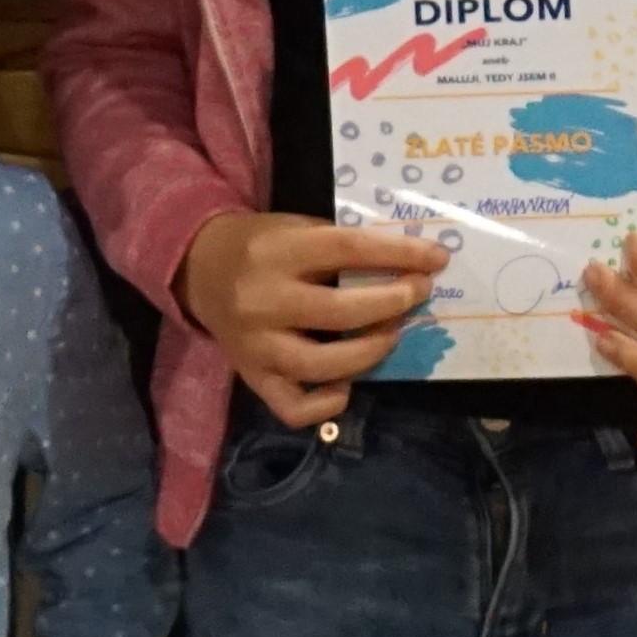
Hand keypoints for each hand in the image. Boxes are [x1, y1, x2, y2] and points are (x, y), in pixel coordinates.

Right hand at [181, 208, 448, 428]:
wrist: (199, 269)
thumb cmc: (262, 246)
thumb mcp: (297, 228)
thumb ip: (342, 247)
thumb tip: (411, 264)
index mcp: (277, 252)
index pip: (348, 250)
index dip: (400, 255)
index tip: (437, 259)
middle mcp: (263, 301)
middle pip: (340, 311)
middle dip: (393, 304)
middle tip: (417, 296)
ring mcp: (255, 345)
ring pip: (321, 365)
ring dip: (369, 354)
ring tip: (391, 337)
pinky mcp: (252, 377)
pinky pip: (294, 408)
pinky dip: (327, 404)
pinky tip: (347, 386)